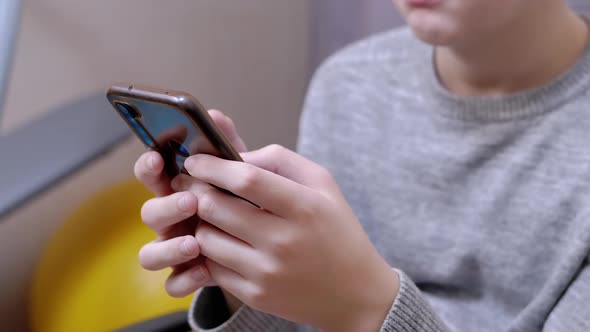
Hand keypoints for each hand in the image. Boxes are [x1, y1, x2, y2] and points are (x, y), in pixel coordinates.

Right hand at [135, 110, 246, 301]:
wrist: (272, 242)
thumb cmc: (248, 199)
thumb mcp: (240, 171)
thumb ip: (226, 146)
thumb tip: (216, 116)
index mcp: (179, 188)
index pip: (152, 174)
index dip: (149, 166)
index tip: (158, 157)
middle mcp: (171, 219)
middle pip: (149, 212)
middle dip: (167, 206)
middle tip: (191, 200)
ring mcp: (174, 248)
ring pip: (150, 253)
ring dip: (169, 247)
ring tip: (195, 242)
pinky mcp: (186, 275)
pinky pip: (172, 283)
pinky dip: (184, 278)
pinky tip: (205, 270)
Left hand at [174, 145, 399, 331]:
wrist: (355, 292)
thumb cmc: (337, 230)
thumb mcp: (322, 184)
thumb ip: (279, 160)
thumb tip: (234, 157)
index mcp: (304, 208)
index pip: (245, 179)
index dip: (212, 166)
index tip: (196, 161)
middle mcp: (284, 242)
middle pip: (215, 207)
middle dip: (197, 191)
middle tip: (193, 185)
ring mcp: (267, 273)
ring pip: (206, 238)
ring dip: (202, 221)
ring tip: (212, 214)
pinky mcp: (256, 296)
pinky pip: (212, 267)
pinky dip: (211, 250)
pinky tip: (223, 241)